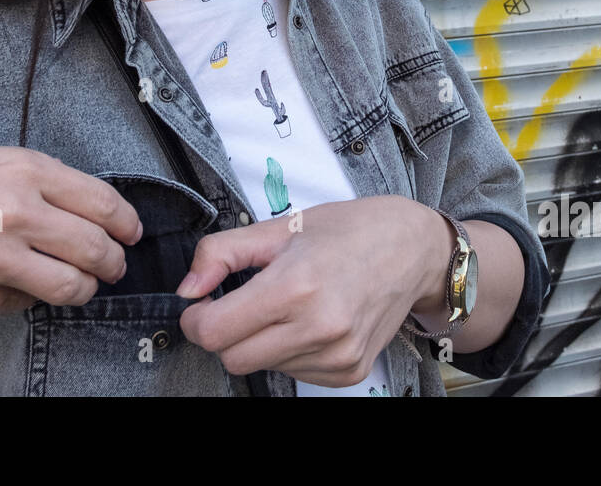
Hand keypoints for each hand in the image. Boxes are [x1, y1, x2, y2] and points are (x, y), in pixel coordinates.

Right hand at [0, 142, 142, 317]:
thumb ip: (26, 183)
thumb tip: (74, 212)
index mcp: (20, 169)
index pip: (102, 201)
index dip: (125, 223)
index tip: (130, 234)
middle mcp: (13, 210)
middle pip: (95, 250)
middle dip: (111, 264)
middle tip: (111, 268)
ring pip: (67, 287)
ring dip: (79, 290)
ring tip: (74, 286)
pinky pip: (14, 307)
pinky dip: (18, 300)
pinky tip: (2, 285)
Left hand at [174, 195, 451, 386]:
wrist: (413, 249)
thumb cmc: (348, 231)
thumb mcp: (279, 227)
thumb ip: (221, 254)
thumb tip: (187, 290)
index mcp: (295, 287)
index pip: (214, 333)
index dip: (196, 319)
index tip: (203, 303)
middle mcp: (319, 328)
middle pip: (232, 358)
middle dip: (225, 332)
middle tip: (242, 303)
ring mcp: (337, 356)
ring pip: (262, 367)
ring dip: (261, 341)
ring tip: (289, 305)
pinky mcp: (350, 372)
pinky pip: (294, 374)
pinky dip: (290, 351)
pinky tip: (310, 321)